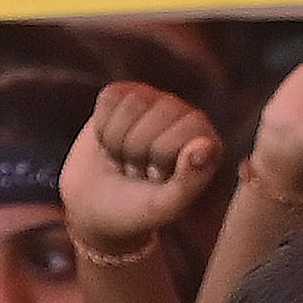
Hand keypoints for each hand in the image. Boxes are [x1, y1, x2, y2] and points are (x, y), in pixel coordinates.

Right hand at [56, 79, 221, 254]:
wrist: (94, 205)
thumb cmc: (134, 209)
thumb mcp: (162, 206)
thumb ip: (189, 182)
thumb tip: (205, 145)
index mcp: (208, 143)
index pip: (178, 134)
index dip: (157, 159)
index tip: (155, 179)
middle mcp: (186, 116)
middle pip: (156, 116)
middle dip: (136, 150)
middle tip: (137, 169)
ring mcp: (156, 101)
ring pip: (132, 104)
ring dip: (118, 140)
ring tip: (126, 157)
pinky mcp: (125, 94)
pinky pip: (110, 97)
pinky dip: (103, 125)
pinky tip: (112, 142)